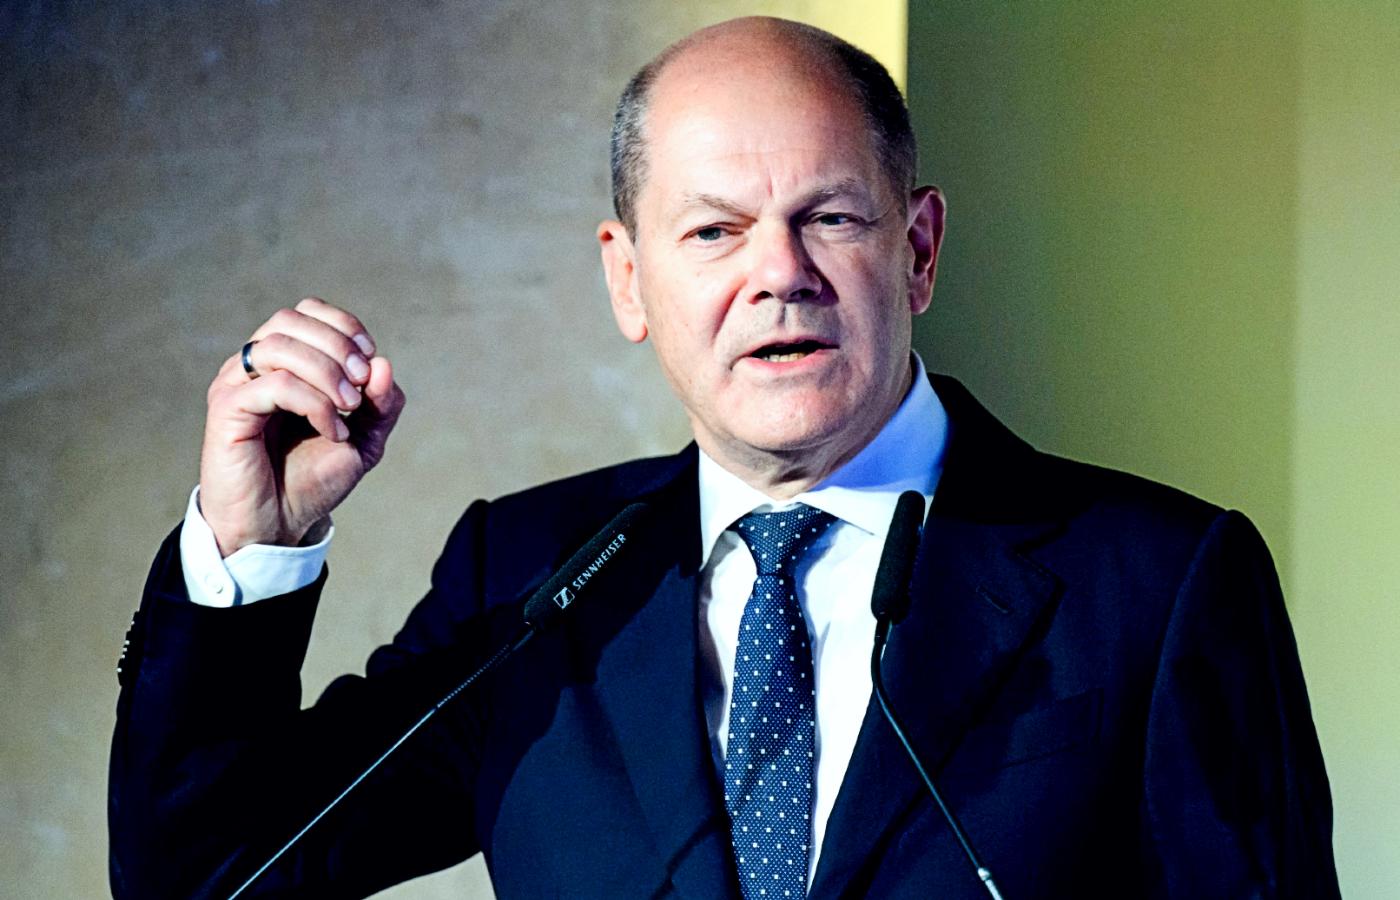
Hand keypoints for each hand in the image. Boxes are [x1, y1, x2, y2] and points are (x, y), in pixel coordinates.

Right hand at [199, 297, 405, 555]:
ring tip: (349, 409)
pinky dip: (313, 403)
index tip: (369, 361)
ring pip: (279, 345)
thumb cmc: (313, 479)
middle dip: (337, 346)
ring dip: (326, 372)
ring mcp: (236, 385)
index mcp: (284, 362)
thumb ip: (381, 404)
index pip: (307, 311)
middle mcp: (254, 366)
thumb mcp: (364, 439)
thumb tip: (383, 364)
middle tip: (362, 387)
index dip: (343, 325)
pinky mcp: (226, 410)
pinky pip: (273, 385)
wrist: (280, 525)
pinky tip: (332, 431)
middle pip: (291, 319)